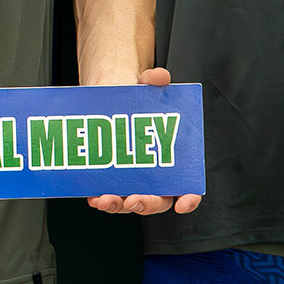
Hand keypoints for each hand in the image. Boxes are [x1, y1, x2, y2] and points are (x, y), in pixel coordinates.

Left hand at [85, 67, 202, 216]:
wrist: (107, 99)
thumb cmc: (135, 100)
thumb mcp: (145, 86)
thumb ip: (154, 80)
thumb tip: (159, 77)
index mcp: (171, 161)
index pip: (187, 188)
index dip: (189, 198)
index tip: (184, 202)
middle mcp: (153, 177)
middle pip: (156, 201)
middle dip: (147, 204)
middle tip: (136, 199)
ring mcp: (130, 182)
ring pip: (129, 203)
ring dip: (119, 206)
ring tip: (108, 199)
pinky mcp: (108, 181)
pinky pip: (106, 197)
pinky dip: (100, 200)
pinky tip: (93, 196)